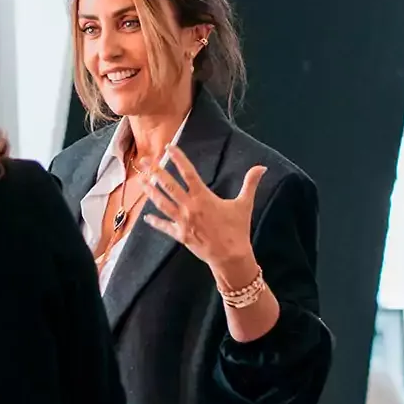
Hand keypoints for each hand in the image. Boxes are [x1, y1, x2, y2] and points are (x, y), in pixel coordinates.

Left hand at [141, 145, 267, 289]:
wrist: (230, 256)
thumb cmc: (237, 230)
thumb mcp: (244, 204)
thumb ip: (250, 184)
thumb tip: (262, 167)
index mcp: (203, 196)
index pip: (188, 172)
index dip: (178, 158)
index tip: (169, 147)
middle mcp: (189, 207)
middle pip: (168, 185)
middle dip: (155, 171)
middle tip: (143, 161)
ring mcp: (182, 221)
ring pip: (162, 203)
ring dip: (150, 191)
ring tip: (141, 181)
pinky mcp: (180, 235)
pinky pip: (164, 226)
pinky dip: (155, 222)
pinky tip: (146, 217)